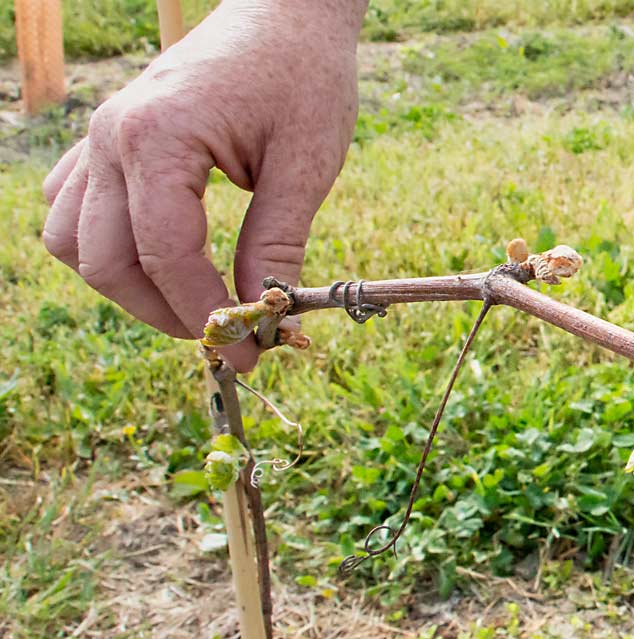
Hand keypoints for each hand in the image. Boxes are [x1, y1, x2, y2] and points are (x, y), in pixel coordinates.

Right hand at [42, 0, 364, 371]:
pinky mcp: (109, 139)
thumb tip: (263, 317)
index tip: (248, 355)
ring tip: (192, 300)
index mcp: (158, 138)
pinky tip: (160, 257)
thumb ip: (276, 243)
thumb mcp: (306, 164)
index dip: (207, 316)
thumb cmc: (303, 76)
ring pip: (72, 241)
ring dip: (126, 286)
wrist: (286, 13)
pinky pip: (74, 207)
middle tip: (225, 333)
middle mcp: (111, 137)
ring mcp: (101, 136)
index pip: (167, 256)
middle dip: (163, 312)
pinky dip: (106, 246)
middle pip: (104, 260)